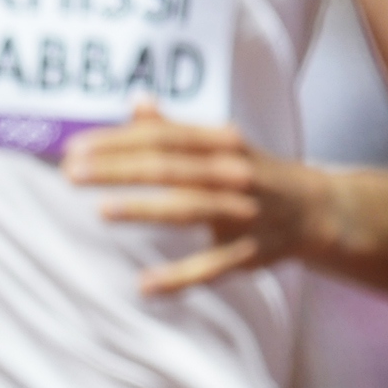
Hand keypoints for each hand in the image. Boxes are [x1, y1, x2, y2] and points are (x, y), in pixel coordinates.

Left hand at [60, 101, 321, 294]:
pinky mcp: (251, 253)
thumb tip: (137, 102)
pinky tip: (144, 286)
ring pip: (190, 210)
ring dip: (146, 209)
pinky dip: (180, 279)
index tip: (74, 148)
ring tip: (101, 210)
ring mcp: (245, 213)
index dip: (117, 140)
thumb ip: (176, 128)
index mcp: (222, 142)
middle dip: (118, 169)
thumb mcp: (221, 144)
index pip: (163, 136)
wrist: (317, 210)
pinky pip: (212, 267)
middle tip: (71, 172)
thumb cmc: (255, 172)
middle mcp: (235, 173)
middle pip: (169, 167)